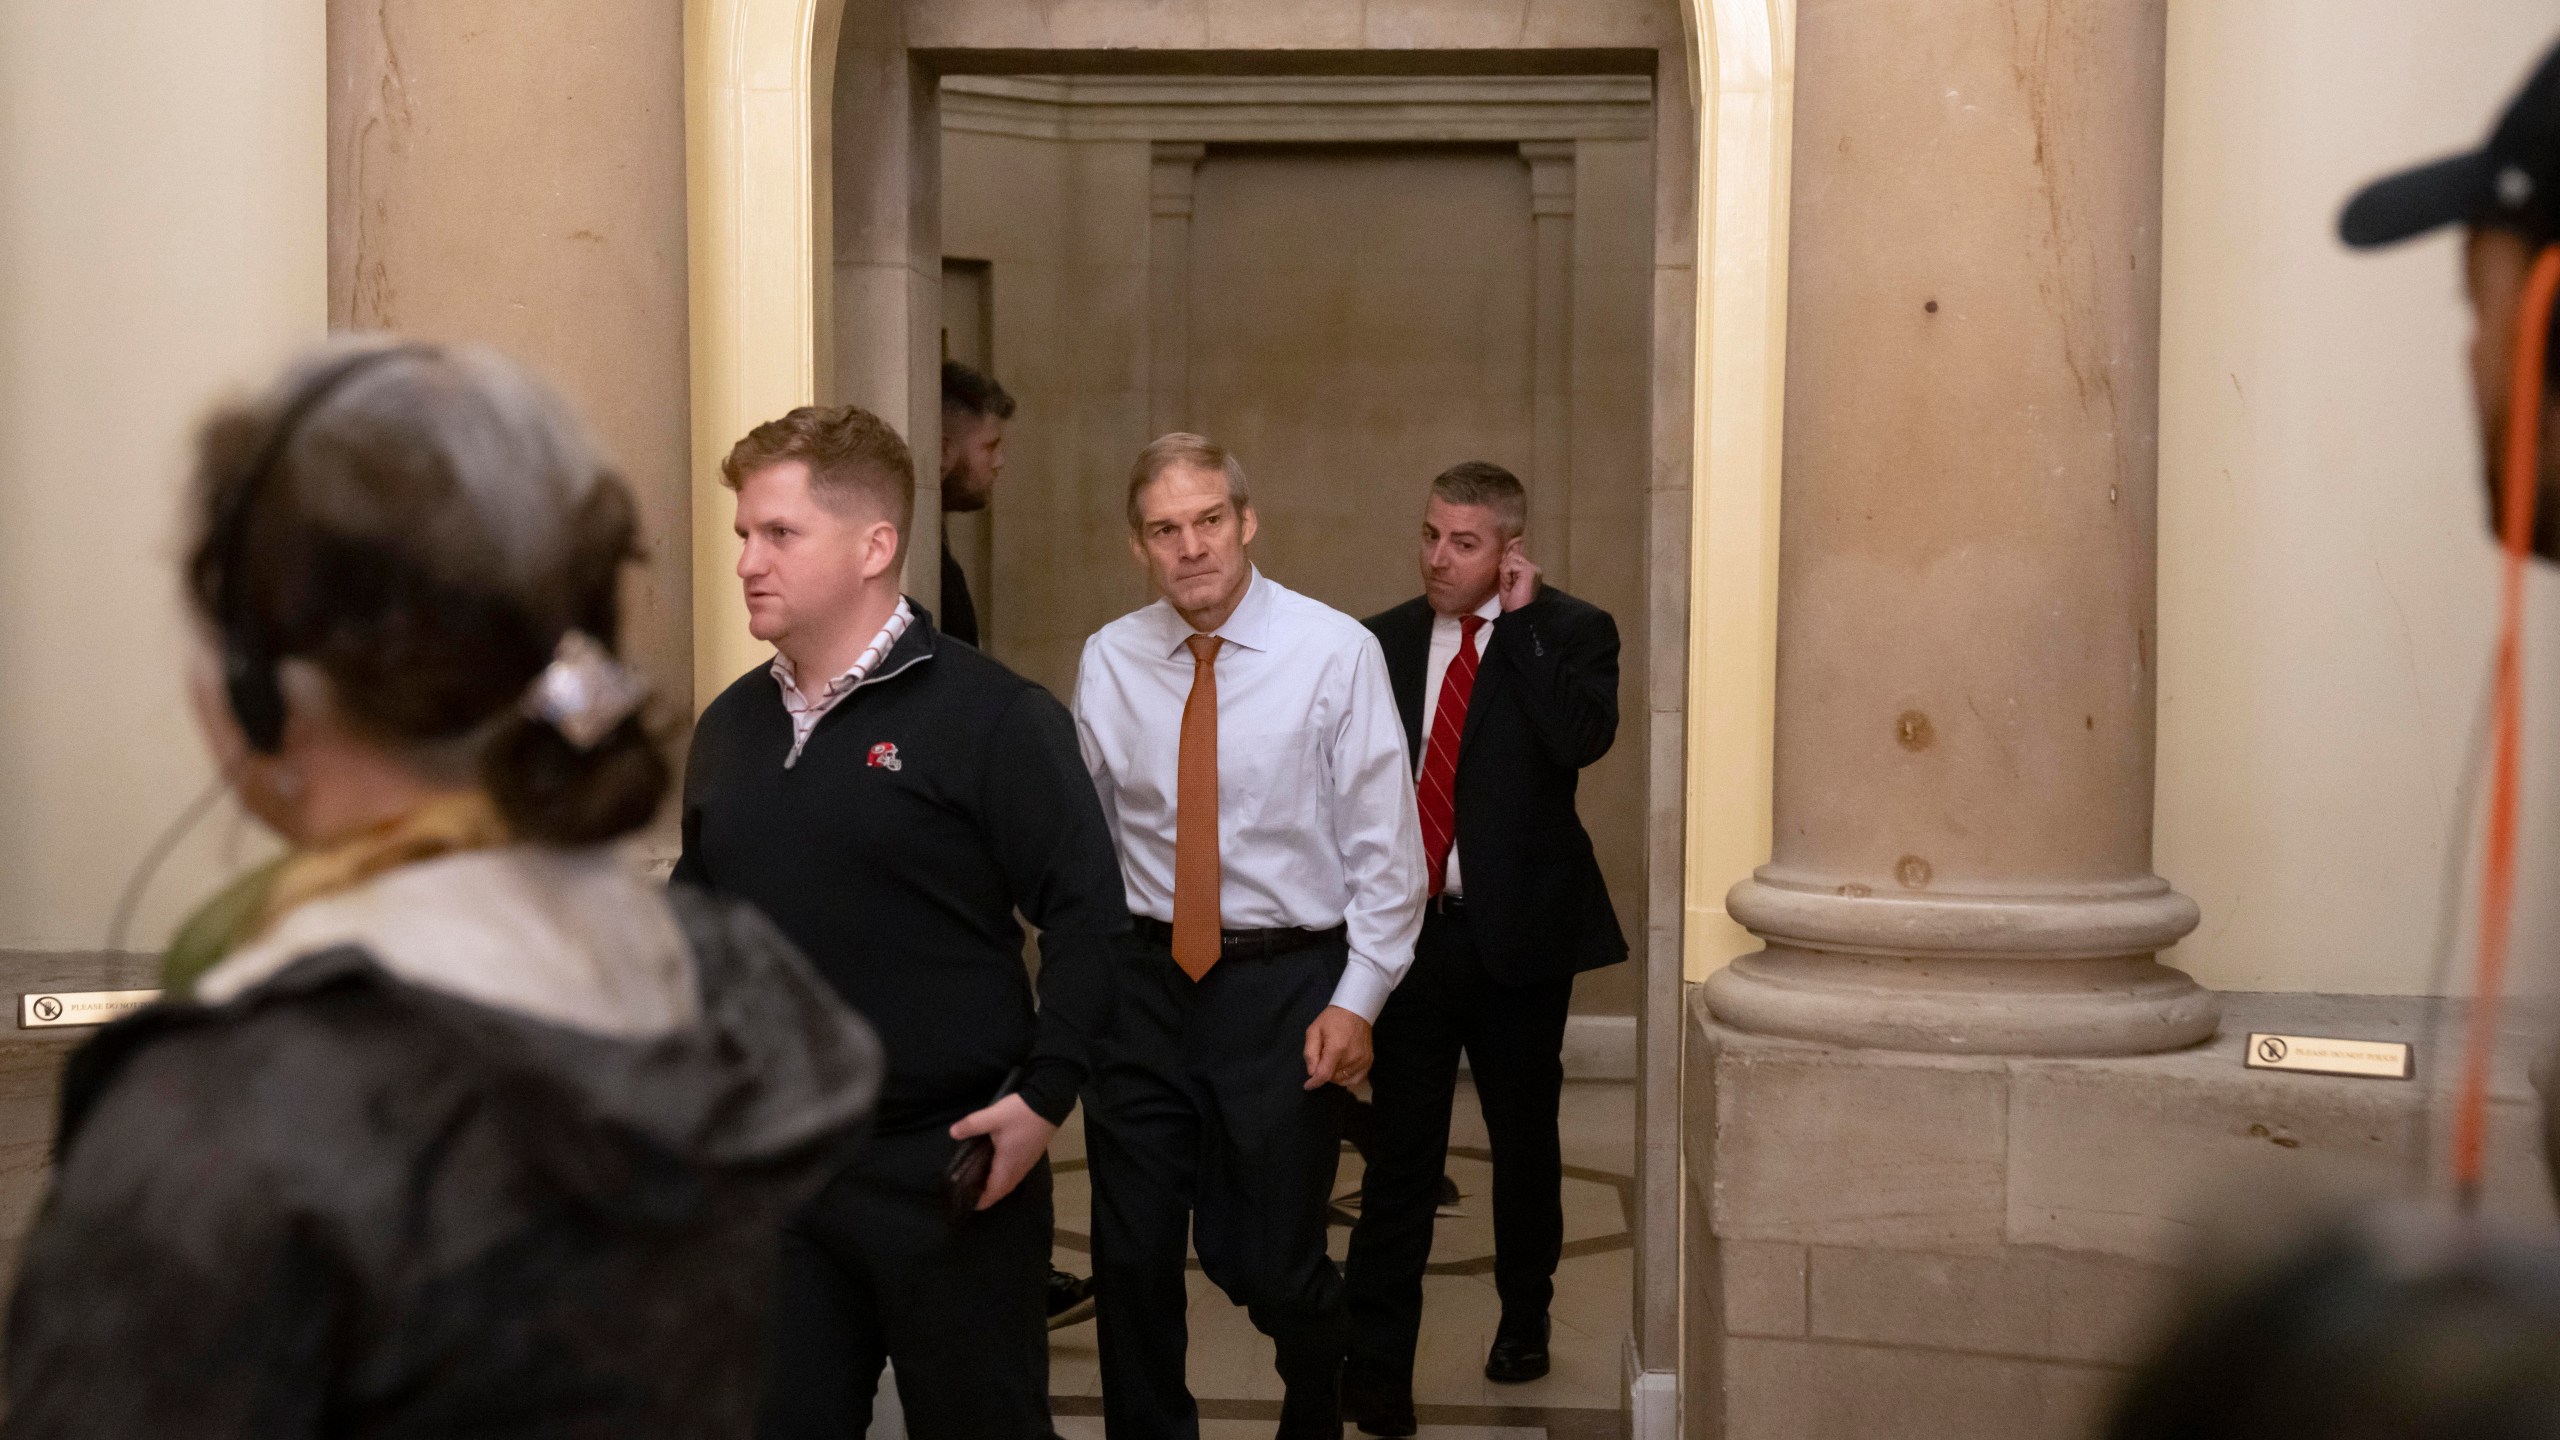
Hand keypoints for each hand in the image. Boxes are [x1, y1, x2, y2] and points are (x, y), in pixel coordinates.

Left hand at [947, 1093, 1058, 1209]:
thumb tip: (952, 1133)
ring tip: (982, 1182)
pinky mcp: (1032, 1154)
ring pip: (1011, 1182)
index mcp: (1007, 1164)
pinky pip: (1016, 1174)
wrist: (1048, 1103)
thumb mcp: (993, 1116)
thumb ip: (971, 1125)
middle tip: (972, 1192)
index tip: (969, 1203)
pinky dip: (1005, 1177)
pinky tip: (998, 1166)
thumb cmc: (1020, 1114)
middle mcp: (1019, 1168)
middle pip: (1003, 1190)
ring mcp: (1028, 1162)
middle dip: (989, 1196)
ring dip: (998, 1187)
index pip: (994, 1192)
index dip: (982, 1201)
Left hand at [1303, 1005, 1373, 1089]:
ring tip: (1333, 1061)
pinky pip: (1355, 1079)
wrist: (1355, 1011)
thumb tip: (1312, 1073)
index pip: (1324, 1075)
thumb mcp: (1313, 1031)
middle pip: (1332, 1078)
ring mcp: (1362, 1061)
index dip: (1314, 1082)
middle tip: (1323, 1058)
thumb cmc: (1332, 1020)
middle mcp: (1352, 1058)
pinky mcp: (1369, 1062)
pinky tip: (1342, 1068)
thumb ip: (1310, 1053)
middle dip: (1324, 1072)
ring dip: (1335, 1075)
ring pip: (1343, 1080)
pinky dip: (1346, 1078)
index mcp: (1337, 1049)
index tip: (1308, 1085)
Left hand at [1497, 538, 1541, 611]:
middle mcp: (1533, 568)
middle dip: (1505, 569)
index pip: (1517, 554)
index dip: (1510, 551)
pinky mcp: (1529, 571)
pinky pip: (1510, 565)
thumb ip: (1506, 566)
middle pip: (1511, 555)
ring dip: (1505, 574)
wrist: (1518, 614)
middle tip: (1509, 585)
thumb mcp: (1506, 581)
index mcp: (1529, 570)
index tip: (1512, 544)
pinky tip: (1511, 585)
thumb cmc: (1513, 602)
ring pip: (1510, 559)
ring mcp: (1533, 569)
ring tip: (1510, 586)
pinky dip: (1506, 576)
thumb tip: (1505, 551)